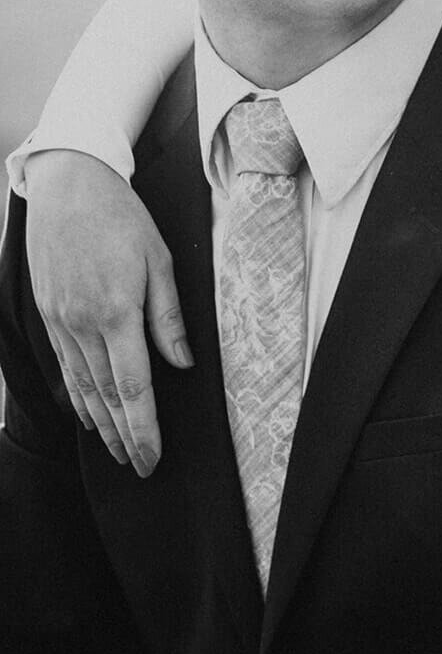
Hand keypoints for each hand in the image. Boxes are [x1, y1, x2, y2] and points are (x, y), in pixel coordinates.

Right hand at [23, 150, 191, 474]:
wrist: (68, 186)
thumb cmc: (121, 217)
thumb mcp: (158, 259)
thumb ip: (168, 316)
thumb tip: (181, 364)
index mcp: (116, 312)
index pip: (133, 388)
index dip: (144, 429)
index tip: (153, 457)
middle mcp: (82, 324)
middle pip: (105, 397)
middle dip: (124, 438)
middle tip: (140, 468)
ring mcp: (60, 321)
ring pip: (82, 387)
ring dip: (100, 424)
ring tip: (117, 452)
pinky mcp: (48, 314)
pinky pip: (65, 366)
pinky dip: (78, 396)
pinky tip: (88, 413)